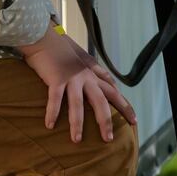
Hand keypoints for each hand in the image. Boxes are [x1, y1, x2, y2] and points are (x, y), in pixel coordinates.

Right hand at [17, 29, 136, 141]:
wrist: (43, 35)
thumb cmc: (59, 45)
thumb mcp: (81, 55)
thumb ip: (93, 67)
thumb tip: (106, 78)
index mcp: (92, 72)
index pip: (113, 90)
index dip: (124, 105)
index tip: (133, 120)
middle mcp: (85, 76)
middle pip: (101, 101)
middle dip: (106, 121)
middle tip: (108, 139)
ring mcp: (71, 78)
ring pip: (78, 105)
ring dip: (77, 124)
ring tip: (77, 140)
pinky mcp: (56, 78)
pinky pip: (55, 99)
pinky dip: (52, 112)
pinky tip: (49, 125)